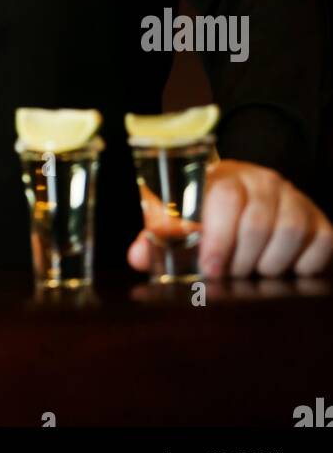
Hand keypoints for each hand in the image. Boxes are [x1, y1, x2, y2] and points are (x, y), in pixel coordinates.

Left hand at [127, 159, 332, 277]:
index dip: (218, 238)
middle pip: (257, 222)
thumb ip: (158, 236)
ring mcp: (293, 198)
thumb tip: (139, 257)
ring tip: (253, 271)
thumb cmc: (207, 214)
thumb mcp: (180, 220)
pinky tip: (284, 270)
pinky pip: (320, 243)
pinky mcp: (318, 218)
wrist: (248, 197)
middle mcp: (262, 181)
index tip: (211, 269)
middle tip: (229, 275)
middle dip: (240, 260)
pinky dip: (303, 265)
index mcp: (223, 177)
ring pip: (289, 233)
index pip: (225, 198)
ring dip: (269, 264)